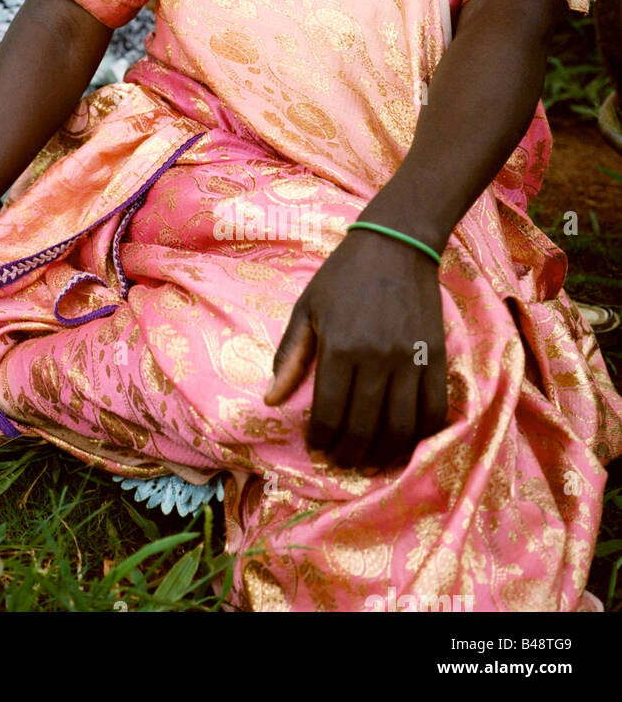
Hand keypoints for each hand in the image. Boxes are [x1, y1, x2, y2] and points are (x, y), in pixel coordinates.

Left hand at [264, 228, 446, 469]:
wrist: (395, 246)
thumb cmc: (342, 277)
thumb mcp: (307, 309)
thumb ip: (291, 356)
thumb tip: (271, 399)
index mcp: (339, 348)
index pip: (330, 413)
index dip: (322, 439)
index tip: (317, 447)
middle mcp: (377, 359)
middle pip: (365, 428)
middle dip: (351, 454)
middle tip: (342, 461)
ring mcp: (411, 360)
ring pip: (402, 428)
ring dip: (386, 453)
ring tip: (372, 460)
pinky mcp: (438, 358)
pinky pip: (434, 411)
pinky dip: (421, 435)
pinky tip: (406, 440)